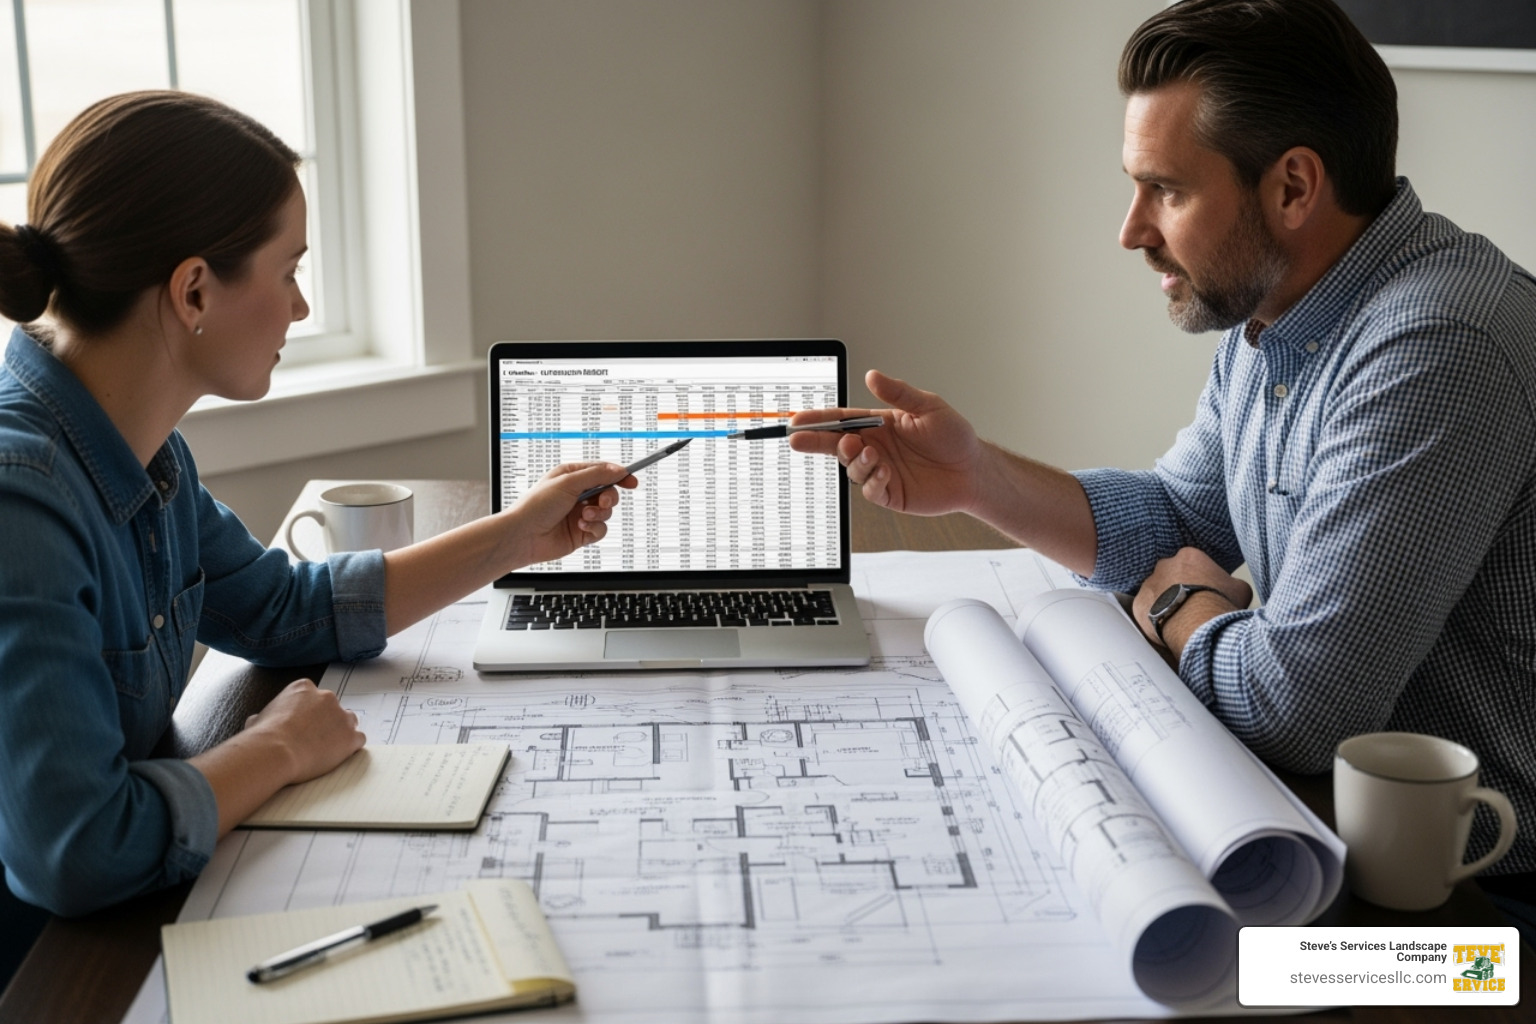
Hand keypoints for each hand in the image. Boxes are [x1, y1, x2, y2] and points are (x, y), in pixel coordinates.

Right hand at [242, 679, 365, 784]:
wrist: (275, 751)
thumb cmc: (263, 736)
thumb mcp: (258, 718)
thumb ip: (267, 715)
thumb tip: (258, 721)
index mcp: (303, 688)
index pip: (313, 697)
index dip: (309, 713)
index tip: (304, 725)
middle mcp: (326, 697)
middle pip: (332, 708)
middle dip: (325, 722)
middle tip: (314, 739)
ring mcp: (341, 716)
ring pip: (349, 721)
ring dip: (341, 732)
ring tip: (327, 748)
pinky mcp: (351, 736)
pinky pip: (358, 739)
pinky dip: (350, 748)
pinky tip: (338, 756)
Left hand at [500, 461, 632, 567]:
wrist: (523, 537)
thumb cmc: (536, 506)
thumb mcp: (568, 482)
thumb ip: (596, 475)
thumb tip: (618, 469)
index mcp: (572, 476)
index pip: (602, 471)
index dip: (619, 475)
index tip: (631, 481)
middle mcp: (577, 494)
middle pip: (608, 491)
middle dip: (608, 497)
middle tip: (601, 501)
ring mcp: (580, 514)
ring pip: (606, 512)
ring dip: (598, 514)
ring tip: (583, 517)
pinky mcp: (582, 533)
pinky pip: (600, 529)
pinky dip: (594, 528)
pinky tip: (581, 528)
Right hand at [788, 369, 984, 514]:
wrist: (973, 470)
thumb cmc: (954, 437)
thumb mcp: (928, 407)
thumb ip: (898, 393)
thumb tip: (872, 376)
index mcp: (879, 425)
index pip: (842, 421)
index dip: (818, 420)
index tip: (797, 420)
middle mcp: (875, 447)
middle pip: (836, 445)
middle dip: (815, 441)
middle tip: (799, 439)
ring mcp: (881, 471)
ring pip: (851, 468)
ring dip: (854, 460)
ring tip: (870, 453)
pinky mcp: (890, 493)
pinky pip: (869, 489)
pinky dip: (872, 480)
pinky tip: (885, 471)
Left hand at [1132, 547, 1251, 647]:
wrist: (1198, 624)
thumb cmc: (1219, 604)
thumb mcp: (1240, 589)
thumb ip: (1231, 583)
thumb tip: (1232, 587)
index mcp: (1189, 556)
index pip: (1192, 563)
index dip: (1200, 579)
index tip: (1205, 592)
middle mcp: (1164, 566)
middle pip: (1171, 576)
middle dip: (1179, 588)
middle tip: (1191, 606)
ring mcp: (1148, 585)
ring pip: (1156, 593)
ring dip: (1165, 603)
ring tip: (1179, 620)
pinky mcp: (1138, 604)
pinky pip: (1145, 610)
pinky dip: (1154, 619)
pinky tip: (1166, 628)